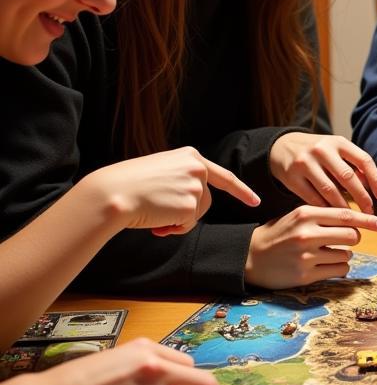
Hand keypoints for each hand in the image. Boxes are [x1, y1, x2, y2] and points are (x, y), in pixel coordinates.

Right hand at [87, 147, 260, 235]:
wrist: (113, 193)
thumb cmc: (129, 184)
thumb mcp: (161, 171)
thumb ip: (182, 178)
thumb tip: (194, 201)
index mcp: (190, 156)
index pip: (222, 176)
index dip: (240, 191)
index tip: (255, 201)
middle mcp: (198, 168)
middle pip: (206, 200)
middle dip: (186, 211)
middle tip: (158, 209)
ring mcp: (196, 186)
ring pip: (198, 214)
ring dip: (178, 220)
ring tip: (155, 213)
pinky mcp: (191, 205)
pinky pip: (188, 225)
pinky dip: (173, 228)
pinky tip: (156, 220)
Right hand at [246, 204, 376, 287]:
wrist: (250, 256)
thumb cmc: (279, 233)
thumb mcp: (297, 216)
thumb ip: (324, 215)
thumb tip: (357, 219)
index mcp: (306, 214)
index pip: (346, 215)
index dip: (368, 220)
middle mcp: (307, 234)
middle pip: (352, 236)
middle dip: (354, 238)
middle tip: (346, 239)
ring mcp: (306, 256)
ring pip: (346, 255)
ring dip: (343, 254)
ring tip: (326, 252)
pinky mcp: (305, 275)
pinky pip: (338, 270)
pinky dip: (338, 268)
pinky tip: (324, 264)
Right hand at [270, 132, 376, 212]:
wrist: (282, 147)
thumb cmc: (319, 153)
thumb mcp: (336, 151)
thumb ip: (353, 166)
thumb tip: (372, 188)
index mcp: (338, 142)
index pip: (364, 160)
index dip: (376, 180)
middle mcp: (322, 149)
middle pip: (348, 177)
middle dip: (361, 197)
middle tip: (369, 212)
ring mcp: (305, 162)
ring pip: (329, 190)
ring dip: (343, 207)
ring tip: (352, 219)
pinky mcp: (291, 177)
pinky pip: (312, 198)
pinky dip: (324, 208)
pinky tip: (332, 216)